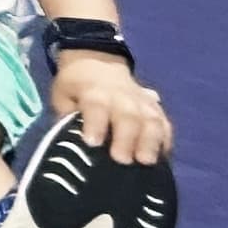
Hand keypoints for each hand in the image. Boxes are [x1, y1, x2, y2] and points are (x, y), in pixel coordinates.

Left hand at [54, 53, 171, 162]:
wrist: (98, 65)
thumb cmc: (76, 88)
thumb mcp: (62, 97)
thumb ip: (66, 118)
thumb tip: (69, 143)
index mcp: (94, 93)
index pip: (96, 106)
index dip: (96, 124)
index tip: (92, 143)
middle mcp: (122, 96)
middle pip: (128, 116)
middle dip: (127, 139)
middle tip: (122, 160)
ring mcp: (142, 102)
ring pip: (151, 120)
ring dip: (151, 141)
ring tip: (147, 162)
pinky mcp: (155, 109)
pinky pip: (164, 124)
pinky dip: (165, 140)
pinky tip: (163, 157)